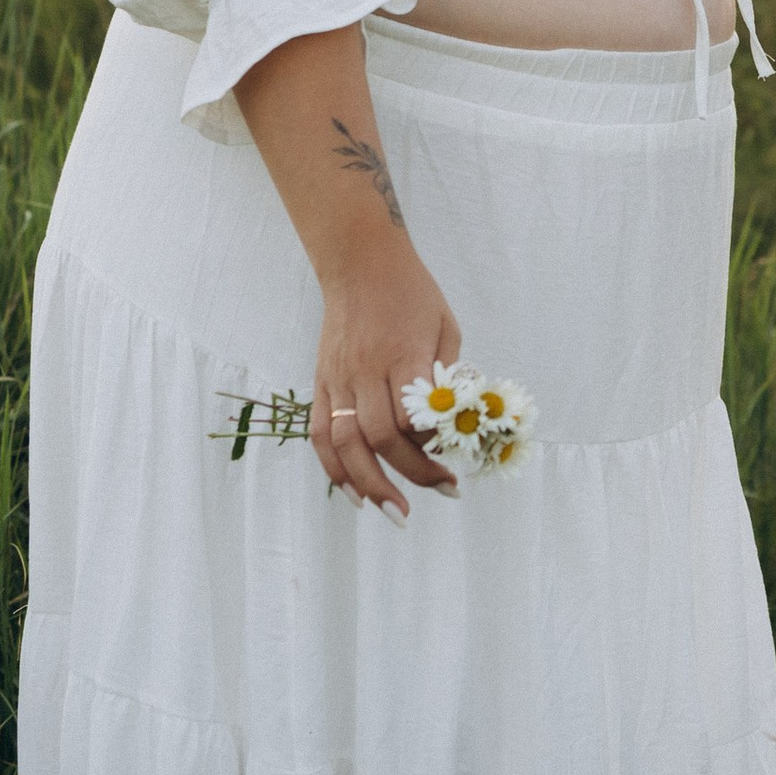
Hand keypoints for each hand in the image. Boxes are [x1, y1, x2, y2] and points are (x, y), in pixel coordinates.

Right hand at [311, 248, 465, 517]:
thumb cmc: (412, 294)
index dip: (433, 448)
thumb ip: (449, 374)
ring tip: (394, 511)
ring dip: (369, 484)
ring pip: (345, 443)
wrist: (359, 263)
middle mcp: (365, 371)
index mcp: (402, 355)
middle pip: (381, 438)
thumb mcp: (446, 325)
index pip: (412, 418)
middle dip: (411, 475)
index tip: (456, 462)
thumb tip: (454, 423)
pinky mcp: (321, 382)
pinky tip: (354, 493)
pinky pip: (319, 433)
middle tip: (442, 492)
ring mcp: (338, 379)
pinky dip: (333, 468)